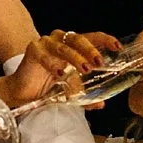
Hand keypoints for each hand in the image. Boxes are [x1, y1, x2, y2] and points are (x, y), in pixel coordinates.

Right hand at [7, 29, 121, 106]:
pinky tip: (60, 73)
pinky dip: (54, 64)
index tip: (117, 47)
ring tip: (85, 69)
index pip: (92, 37)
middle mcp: (60, 40)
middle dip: (90, 49)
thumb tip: (101, 104)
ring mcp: (46, 43)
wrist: (24, 94)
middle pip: (78, 38)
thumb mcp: (71, 90)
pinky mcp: (33, 50)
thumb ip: (85, 94)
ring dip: (76, 57)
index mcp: (72, 45)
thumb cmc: (48, 87)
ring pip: (63, 47)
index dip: (105, 40)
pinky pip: (45, 56)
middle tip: (99, 61)